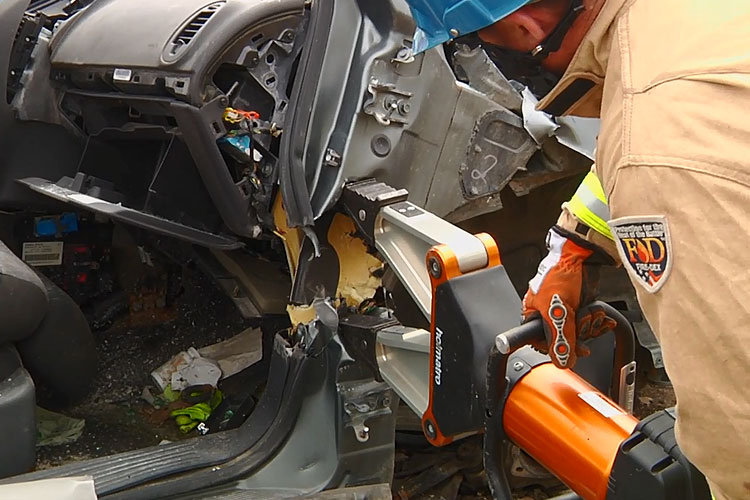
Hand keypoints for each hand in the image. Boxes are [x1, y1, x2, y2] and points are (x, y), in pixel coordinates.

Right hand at [522, 227, 609, 367]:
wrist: (582, 253)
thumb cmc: (561, 271)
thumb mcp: (558, 310)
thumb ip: (560, 337)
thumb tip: (561, 361)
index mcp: (532, 313)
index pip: (541, 342)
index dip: (557, 349)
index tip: (570, 352)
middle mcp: (547, 313)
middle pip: (562, 338)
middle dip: (578, 334)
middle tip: (583, 328)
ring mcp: (564, 310)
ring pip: (577, 332)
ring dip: (590, 326)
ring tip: (593, 315)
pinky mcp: (579, 306)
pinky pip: (587, 323)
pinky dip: (597, 322)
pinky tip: (601, 318)